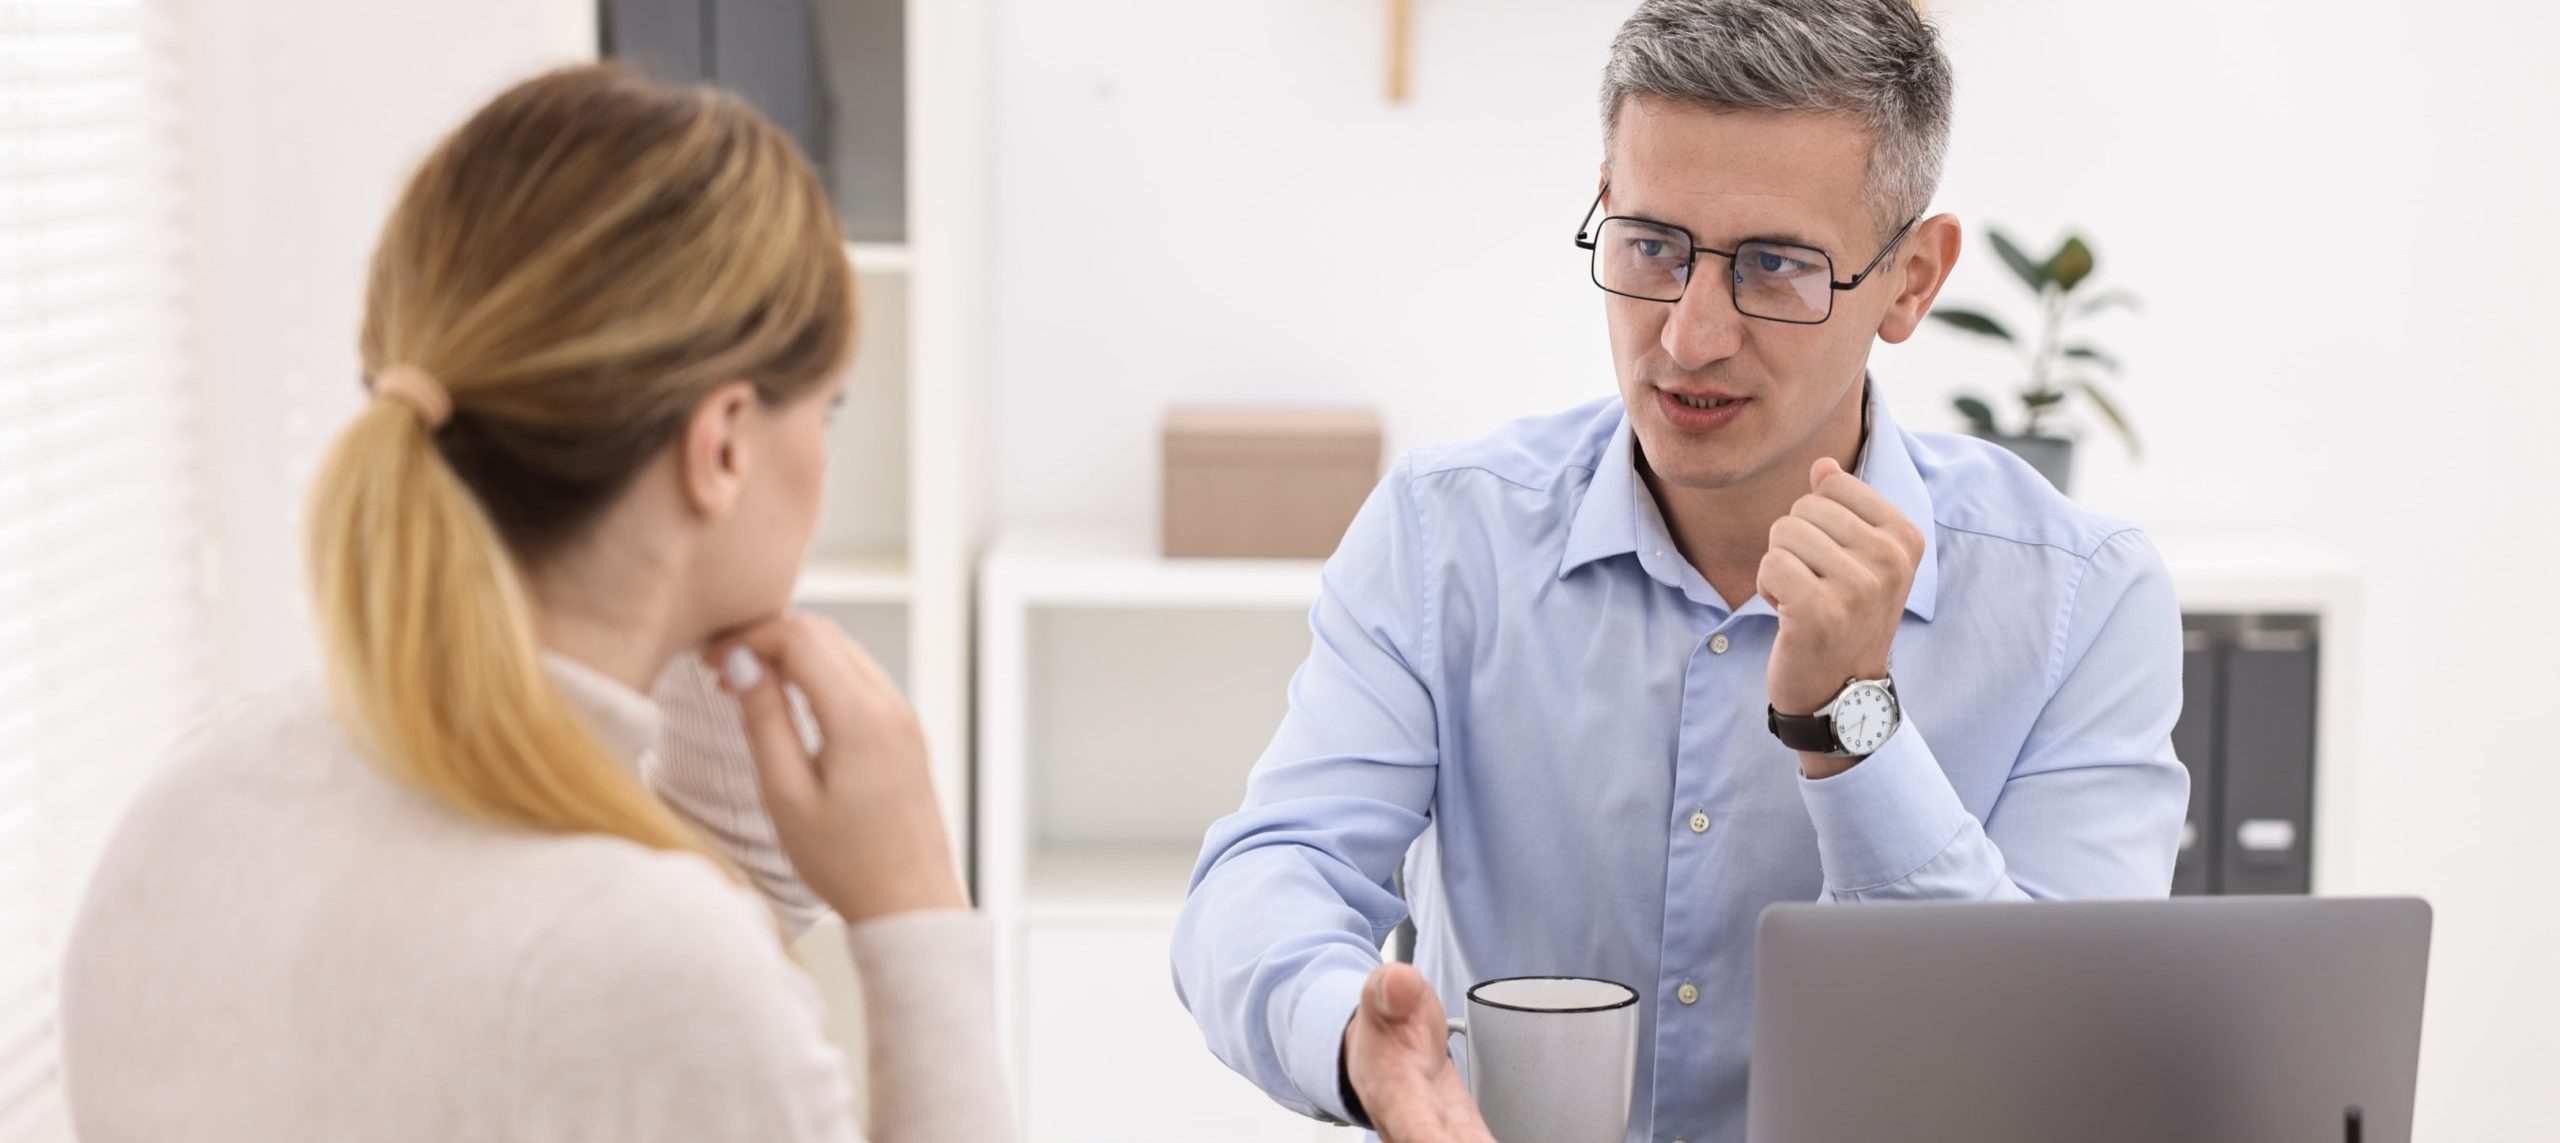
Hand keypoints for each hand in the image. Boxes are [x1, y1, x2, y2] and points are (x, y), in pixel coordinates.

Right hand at [705, 613, 965, 922]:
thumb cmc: (845, 862)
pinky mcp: (906, 730)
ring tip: (747, 690)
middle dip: (768, 640)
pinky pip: (860, 678)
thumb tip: (744, 662)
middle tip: (721, 675)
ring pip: (843, 651)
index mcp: (860, 717)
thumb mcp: (786, 795)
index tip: (712, 665)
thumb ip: (764, 720)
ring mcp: (903, 715)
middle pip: (823, 634)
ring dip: (793, 656)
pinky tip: (789, 705)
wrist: (911, 902)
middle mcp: (890, 704)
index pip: (800, 636)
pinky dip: (820, 675)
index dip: (748, 639)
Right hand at [1342, 963, 1496, 1142]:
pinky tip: (1538, 1139)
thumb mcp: (1383, 993)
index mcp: (1395, 1093)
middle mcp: (1415, 1126)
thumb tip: (1400, 981)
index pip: (1418, 1130)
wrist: (1379, 1046)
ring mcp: (1440, 1135)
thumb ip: (1391, 989)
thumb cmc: (1385, 1024)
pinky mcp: (1463, 1135)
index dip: (1434, 1142)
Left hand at [1757, 456, 1924, 718]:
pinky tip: (1788, 615)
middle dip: (1796, 545)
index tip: (1835, 562)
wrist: (1842, 693)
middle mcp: (1890, 560)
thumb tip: (1822, 464)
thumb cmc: (1846, 618)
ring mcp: (1858, 587)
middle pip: (1804, 507)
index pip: (1833, 484)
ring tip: (1805, 601)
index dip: (1817, 521)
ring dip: (1781, 568)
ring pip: (1782, 533)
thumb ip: (1844, 506)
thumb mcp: (1860, 558)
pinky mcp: (1820, 611)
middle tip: (1817, 587)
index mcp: (1905, 537)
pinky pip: (1769, 564)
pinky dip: (1767, 588)